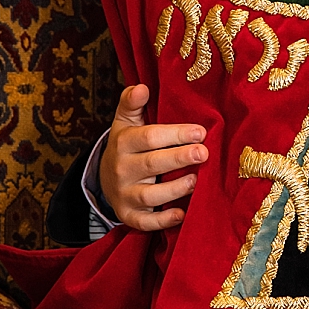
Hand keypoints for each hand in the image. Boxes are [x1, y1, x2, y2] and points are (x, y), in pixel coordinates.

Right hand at [98, 84, 207, 232]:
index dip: (175, 134)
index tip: (200, 131)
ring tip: (196, 181)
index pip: (149, 137)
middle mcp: (121, 169)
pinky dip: (163, 220)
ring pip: (149, 195)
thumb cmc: (127, 146)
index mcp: (123, 143)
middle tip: (203, 153)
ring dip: (174, 189)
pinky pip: (145, 222)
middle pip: (151, 164)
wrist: (106, 179)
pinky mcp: (129, 216)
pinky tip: (182, 213)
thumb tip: (142, 86)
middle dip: (179, 158)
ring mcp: (124, 194)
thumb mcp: (125, 122)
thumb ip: (132, 102)